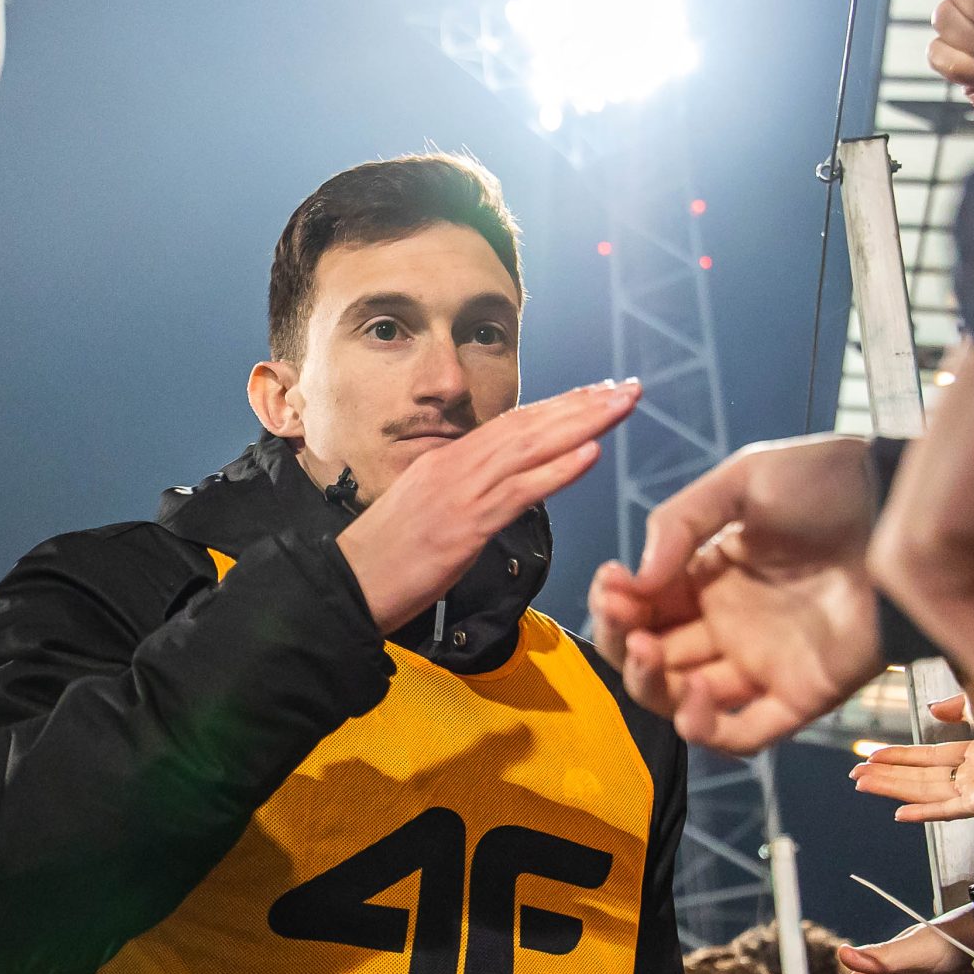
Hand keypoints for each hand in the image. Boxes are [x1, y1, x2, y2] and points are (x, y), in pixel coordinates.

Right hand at [339, 380, 638, 630]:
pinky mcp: (464, 525)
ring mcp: (460, 492)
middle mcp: (456, 465)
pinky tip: (591, 453)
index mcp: (447, 461)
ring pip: (530, 447)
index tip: (599, 393)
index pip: (514, 424)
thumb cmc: (387, 560)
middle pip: (530, 424)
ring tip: (621, 405)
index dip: (560, 406)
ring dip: (582, 423)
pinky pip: (518, 491)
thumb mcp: (430, 513)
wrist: (346, 587)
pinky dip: (557, 469)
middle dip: (583, 403)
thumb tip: (505, 488)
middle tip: (627, 387)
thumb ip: (466, 493)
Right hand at [589, 435, 882, 753]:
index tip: (613, 584)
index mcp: (710, 575)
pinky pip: (746, 734)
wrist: (904, 509)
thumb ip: (681, 521)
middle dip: (624, 645)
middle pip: (653, 659)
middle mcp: (729, 624)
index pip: (643, 608)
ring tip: (651, 654)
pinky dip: (710, 730)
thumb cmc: (830, 485)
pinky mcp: (802, 694)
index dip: (616, 604)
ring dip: (654, 688)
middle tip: (629, 624)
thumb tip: (636, 577)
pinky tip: (696, 698)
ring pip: (685, 701)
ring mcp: (763, 663)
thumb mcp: (744, 479)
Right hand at [848, 694, 973, 821]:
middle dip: (887, 775)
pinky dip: (923, 812)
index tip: (873, 756)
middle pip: (920, 776)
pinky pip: (948, 810)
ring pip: (926, 792)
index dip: (899, 757)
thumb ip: (960, 708)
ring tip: (864, 786)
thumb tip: (933, 710)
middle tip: (856, 775)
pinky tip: (899, 813)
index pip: (928, 757)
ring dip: (893, 790)